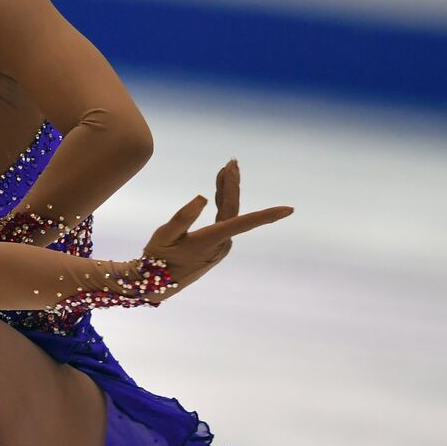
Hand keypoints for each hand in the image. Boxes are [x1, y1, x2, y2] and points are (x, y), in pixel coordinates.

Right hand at [139, 159, 291, 301]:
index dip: (268, 215)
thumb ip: (183, 217)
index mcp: (211, 240)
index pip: (244, 222)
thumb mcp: (164, 235)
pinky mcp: (216, 246)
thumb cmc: (159, 258)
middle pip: (234, 208)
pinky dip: (221, 202)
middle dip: (234, 184)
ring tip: (226, 168)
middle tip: (233, 161)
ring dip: (227, 190)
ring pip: (230, 213)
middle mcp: (221, 244)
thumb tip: (202, 196)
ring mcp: (220, 246)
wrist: (157, 284)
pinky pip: (225, 220)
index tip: (289, 209)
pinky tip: (217, 191)